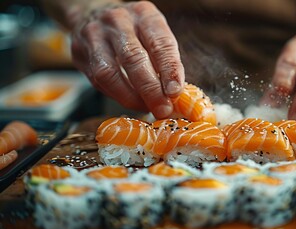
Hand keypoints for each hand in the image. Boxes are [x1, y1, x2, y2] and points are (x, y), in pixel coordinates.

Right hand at [71, 1, 183, 117]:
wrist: (92, 12)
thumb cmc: (133, 29)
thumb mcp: (154, 33)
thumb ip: (165, 59)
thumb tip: (174, 94)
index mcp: (143, 14)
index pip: (159, 43)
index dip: (169, 70)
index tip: (175, 92)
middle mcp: (117, 21)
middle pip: (133, 58)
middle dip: (150, 89)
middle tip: (162, 109)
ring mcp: (94, 35)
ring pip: (109, 73)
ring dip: (130, 97)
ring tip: (146, 108)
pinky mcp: (79, 52)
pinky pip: (98, 81)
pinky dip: (117, 96)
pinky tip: (130, 101)